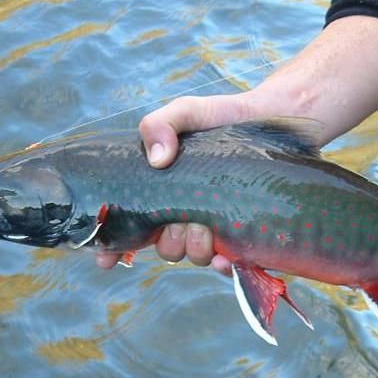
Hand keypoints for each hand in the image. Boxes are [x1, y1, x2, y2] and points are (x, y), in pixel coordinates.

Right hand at [96, 93, 257, 274]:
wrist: (272, 117)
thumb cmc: (222, 117)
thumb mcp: (186, 112)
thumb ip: (160, 125)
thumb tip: (158, 160)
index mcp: (163, 194)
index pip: (131, 227)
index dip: (113, 247)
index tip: (105, 258)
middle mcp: (185, 216)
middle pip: (166, 248)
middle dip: (168, 242)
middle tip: (177, 222)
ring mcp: (215, 227)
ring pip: (195, 255)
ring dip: (195, 249)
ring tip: (204, 228)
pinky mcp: (243, 233)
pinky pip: (230, 262)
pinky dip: (224, 265)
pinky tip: (226, 257)